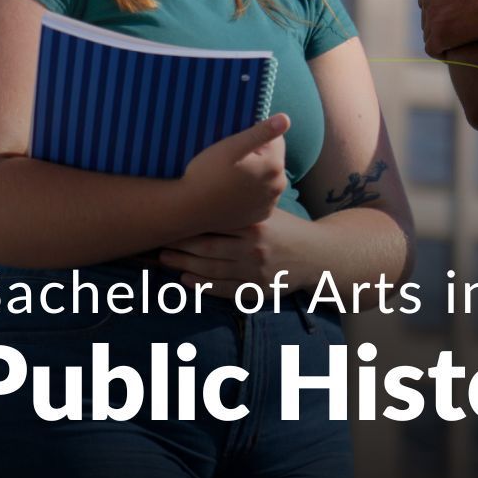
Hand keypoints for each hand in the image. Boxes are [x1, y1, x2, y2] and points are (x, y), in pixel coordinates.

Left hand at [159, 208, 318, 296]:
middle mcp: (255, 248)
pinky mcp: (258, 290)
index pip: (214, 224)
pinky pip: (224, 290)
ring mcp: (256, 272)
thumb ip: (244, 205)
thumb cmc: (288, 229)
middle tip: (159, 244)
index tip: (169, 221)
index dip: (188, 224)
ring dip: (184, 266)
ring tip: (166, 260)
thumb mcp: (271, 211)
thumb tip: (208, 188)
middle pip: (207, 249)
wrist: (317, 255)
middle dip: (179, 247)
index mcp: (256, 225)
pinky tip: (187, 280)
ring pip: (212, 271)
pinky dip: (203, 286)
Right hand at [178, 115, 289, 233]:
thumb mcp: (230, 147)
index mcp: (275, 166)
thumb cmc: (206, 174)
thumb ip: (260, 132)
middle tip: (229, 163)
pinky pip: (261, 196)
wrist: (188, 210)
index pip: (276, 140)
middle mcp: (279, 186)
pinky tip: (233, 192)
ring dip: (255, 174)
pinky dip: (252, 192)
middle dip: (256, 157)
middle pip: (272, 160)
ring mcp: (270, 203)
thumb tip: (286, 119)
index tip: (235, 147)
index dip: (255, 139)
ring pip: (267, 178)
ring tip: (229, 178)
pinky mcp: (261, 215)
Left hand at [421, 0, 477, 56]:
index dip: (445, 6)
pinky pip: (434, 49)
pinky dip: (442, 52)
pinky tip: (456, 52)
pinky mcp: (440, 35)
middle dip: (443, 22)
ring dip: (443, 38)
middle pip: (429, 16)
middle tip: (464, 28)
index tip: (460, 13)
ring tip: (462, 41)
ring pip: (430, 33)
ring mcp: (433, 16)